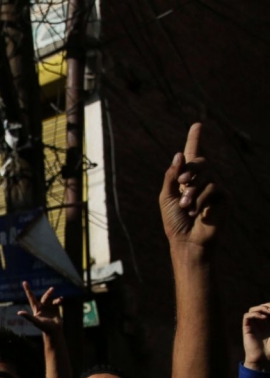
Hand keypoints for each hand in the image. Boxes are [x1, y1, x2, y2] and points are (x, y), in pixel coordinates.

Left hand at [16, 282, 62, 335]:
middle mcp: (42, 306)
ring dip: (56, 299)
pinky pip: (57, 302)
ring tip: (60, 299)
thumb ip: (28, 316)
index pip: (31, 297)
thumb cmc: (44, 327)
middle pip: (45, 297)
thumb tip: (19, 313)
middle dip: (48, 293)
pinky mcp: (55, 309)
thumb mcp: (35, 321)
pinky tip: (62, 299)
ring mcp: (49, 307)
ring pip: (52, 300)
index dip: (28, 289)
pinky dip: (59, 300)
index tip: (24, 282)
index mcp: (36, 308)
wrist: (54, 331)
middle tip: (52, 289)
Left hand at [160, 123, 223, 250]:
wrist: (186, 240)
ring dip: (192, 191)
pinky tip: (196, 211)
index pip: (192, 155)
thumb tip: (180, 154)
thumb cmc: (174, 221)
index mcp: (185, 179)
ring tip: (185, 206)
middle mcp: (201, 181)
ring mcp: (214, 188)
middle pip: (200, 162)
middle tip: (181, 184)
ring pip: (206, 176)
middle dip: (189, 171)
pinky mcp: (223, 197)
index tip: (198, 124)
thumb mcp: (165, 196)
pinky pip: (214, 188)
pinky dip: (202, 199)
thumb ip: (172, 176)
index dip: (195, 139)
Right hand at [242, 303, 269, 371]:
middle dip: (267, 306)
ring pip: (253, 309)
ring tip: (268, 313)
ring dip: (261, 308)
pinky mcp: (246, 328)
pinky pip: (247, 316)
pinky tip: (263, 317)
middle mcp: (260, 322)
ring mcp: (253, 324)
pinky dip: (255, 314)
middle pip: (260, 307)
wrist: (263, 358)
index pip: (267, 309)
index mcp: (268, 323)